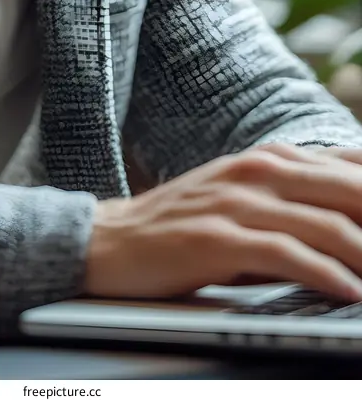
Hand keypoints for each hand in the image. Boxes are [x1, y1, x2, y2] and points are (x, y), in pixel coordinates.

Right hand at [84, 142, 361, 302]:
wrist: (110, 239)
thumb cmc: (182, 225)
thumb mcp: (243, 198)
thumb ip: (293, 201)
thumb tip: (349, 224)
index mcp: (269, 157)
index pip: (348, 164)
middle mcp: (258, 170)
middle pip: (346, 188)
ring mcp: (238, 202)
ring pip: (324, 222)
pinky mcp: (218, 238)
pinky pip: (286, 254)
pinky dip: (326, 274)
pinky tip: (349, 291)